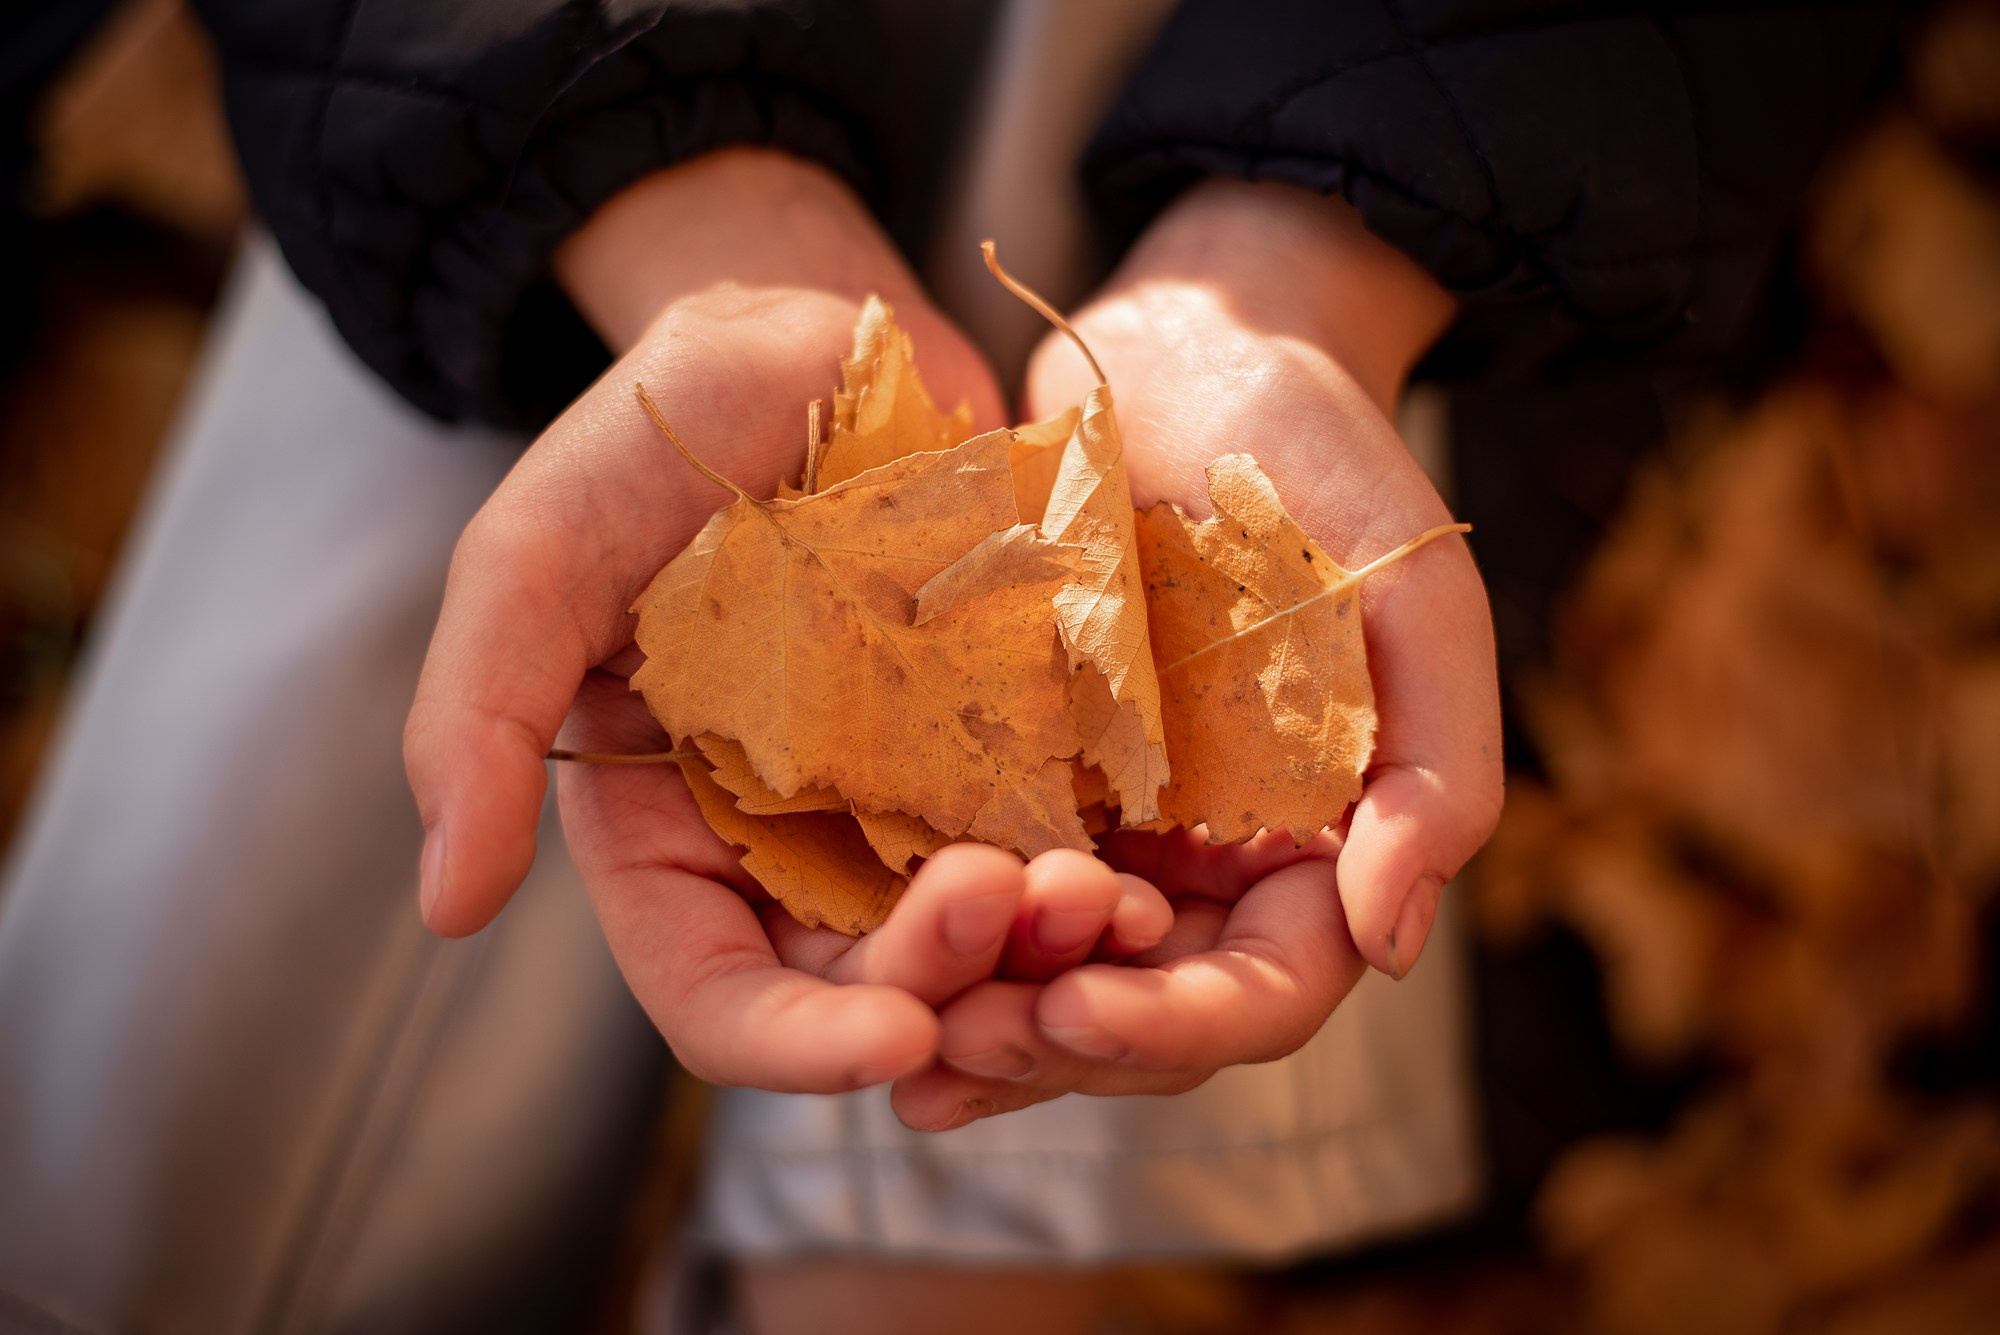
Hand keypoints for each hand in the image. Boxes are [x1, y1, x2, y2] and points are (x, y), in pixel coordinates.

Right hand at [405, 149, 1034, 1090]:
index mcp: (669, 833)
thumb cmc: (653, 438)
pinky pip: (1063, 847)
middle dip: (947, 983)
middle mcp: (793, 842)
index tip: (896, 1042)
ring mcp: (910, 800)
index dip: (798, 1044)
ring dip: (1043, 949)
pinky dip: (1100, 883)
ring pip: (980, 937)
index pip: (718, 993)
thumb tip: (448, 909)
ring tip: (1103, 903)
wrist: (810, 336)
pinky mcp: (1007, 746)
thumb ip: (476, 721)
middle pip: (868, 983)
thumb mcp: (534, 559)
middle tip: (1022, 907)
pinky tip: (1144, 873)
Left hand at [891, 179, 1502, 1127]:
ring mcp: (1121, 823)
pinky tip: (861, 972)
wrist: (1191, 345)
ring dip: (988, 1021)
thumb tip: (1391, 942)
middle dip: (1061, 1042)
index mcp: (1325, 839)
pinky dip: (938, 944)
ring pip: (1058, 971)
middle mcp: (1218, 857)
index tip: (1076, 1008)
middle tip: (956, 1045)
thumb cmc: (1320, 452)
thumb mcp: (1411, 594)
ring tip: (903, 1052)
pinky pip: (985, 888)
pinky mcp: (1028, 774)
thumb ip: (1437, 766)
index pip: (1268, 988)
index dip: (1179, 1022)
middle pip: (1152, 1008)